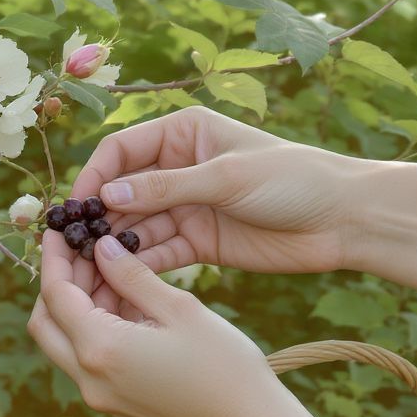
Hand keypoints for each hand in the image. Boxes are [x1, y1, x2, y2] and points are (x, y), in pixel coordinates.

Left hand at [27, 228, 284, 416]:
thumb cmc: (225, 365)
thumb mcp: (179, 308)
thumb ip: (132, 276)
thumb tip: (101, 247)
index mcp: (100, 350)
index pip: (55, 295)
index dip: (54, 257)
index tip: (58, 228)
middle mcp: (90, 380)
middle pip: (45, 324)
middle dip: (56, 284)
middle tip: (81, 251)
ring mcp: (101, 400)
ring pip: (65, 345)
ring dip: (76, 308)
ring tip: (110, 272)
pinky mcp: (118, 408)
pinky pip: (89, 363)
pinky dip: (94, 331)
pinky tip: (126, 305)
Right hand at [71, 106, 365, 275]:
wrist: (344, 220)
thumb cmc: (292, 179)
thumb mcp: (226, 177)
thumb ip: (166, 188)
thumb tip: (107, 196)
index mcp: (182, 134)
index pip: (121, 152)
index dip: (94, 177)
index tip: (74, 209)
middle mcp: (178, 168)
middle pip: (122, 193)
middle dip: (98, 220)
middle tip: (72, 249)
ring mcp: (187, 207)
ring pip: (136, 227)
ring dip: (113, 247)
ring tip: (89, 272)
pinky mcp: (199, 243)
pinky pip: (159, 254)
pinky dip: (138, 266)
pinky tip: (119, 282)